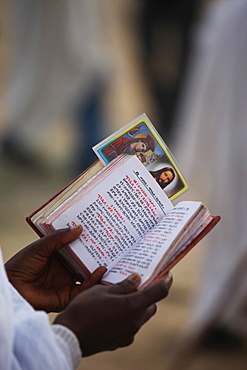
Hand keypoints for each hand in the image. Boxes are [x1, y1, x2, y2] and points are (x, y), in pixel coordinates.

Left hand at [5, 226, 105, 311]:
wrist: (11, 287)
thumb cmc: (21, 265)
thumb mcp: (40, 247)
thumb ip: (59, 238)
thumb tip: (79, 228)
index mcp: (59, 257)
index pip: (77, 249)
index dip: (88, 242)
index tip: (101, 233)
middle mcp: (65, 270)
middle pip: (85, 263)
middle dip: (98, 256)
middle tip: (112, 246)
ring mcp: (66, 283)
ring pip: (88, 277)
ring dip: (100, 269)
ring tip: (112, 258)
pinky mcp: (66, 296)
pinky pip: (83, 290)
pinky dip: (93, 281)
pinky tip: (101, 270)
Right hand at [54, 273, 172, 355]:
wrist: (70, 335)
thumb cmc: (84, 309)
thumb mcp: (103, 290)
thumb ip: (123, 285)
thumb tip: (136, 279)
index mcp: (133, 307)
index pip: (159, 292)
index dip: (166, 281)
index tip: (167, 274)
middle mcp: (135, 322)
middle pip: (151, 305)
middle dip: (148, 294)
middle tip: (139, 283)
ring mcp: (129, 334)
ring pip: (140, 316)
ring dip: (137, 306)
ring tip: (123, 296)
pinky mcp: (121, 341)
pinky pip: (130, 326)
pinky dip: (128, 317)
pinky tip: (114, 310)